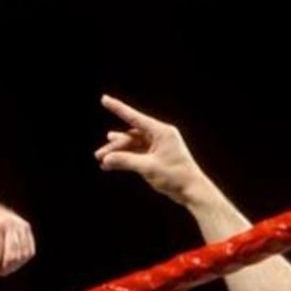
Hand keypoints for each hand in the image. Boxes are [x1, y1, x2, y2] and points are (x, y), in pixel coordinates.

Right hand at [94, 95, 212, 205]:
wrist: (192, 191)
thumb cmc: (175, 176)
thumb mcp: (147, 167)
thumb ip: (125, 161)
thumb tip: (106, 159)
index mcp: (161, 132)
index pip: (134, 118)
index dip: (118, 108)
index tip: (104, 99)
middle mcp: (159, 136)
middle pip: (131, 136)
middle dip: (114, 146)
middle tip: (98, 155)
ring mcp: (158, 146)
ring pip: (132, 145)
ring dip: (118, 153)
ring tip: (102, 161)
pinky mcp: (156, 156)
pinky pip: (136, 154)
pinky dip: (125, 159)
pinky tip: (111, 165)